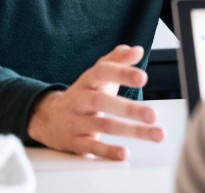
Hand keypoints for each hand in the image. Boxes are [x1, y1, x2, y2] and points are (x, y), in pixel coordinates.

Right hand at [27, 45, 164, 159]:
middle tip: (153, 114)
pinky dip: (108, 152)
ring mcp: (75, 122)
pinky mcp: (74, 142)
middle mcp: (79, 100)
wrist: (47, 118)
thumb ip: (118, 59)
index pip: (102, 71)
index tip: (143, 77)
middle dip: (129, 108)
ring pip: (103, 126)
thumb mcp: (97, 74)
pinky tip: (124, 154)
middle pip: (102, 102)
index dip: (122, 73)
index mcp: (87, 80)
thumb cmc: (84, 94)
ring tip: (156, 133)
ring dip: (132, 131)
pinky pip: (91, 147)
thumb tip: (137, 50)